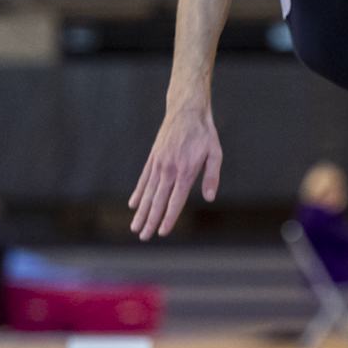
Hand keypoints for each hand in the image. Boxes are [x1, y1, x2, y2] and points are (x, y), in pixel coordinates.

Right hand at [129, 102, 222, 239]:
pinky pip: (144, 178)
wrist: (186, 110)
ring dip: (141, 211)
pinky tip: (133, 204)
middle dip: (150, 220)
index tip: (162, 232)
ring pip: (148, 192)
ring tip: (135, 227)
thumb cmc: (204, 134)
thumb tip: (209, 198)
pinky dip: (138, 192)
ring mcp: (159, 163)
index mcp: (185, 171)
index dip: (169, 218)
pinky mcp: (153, 157)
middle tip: (144, 237)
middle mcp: (169, 170)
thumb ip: (212, 176)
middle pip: (158, 200)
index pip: (175, 200)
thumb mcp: (215, 153)